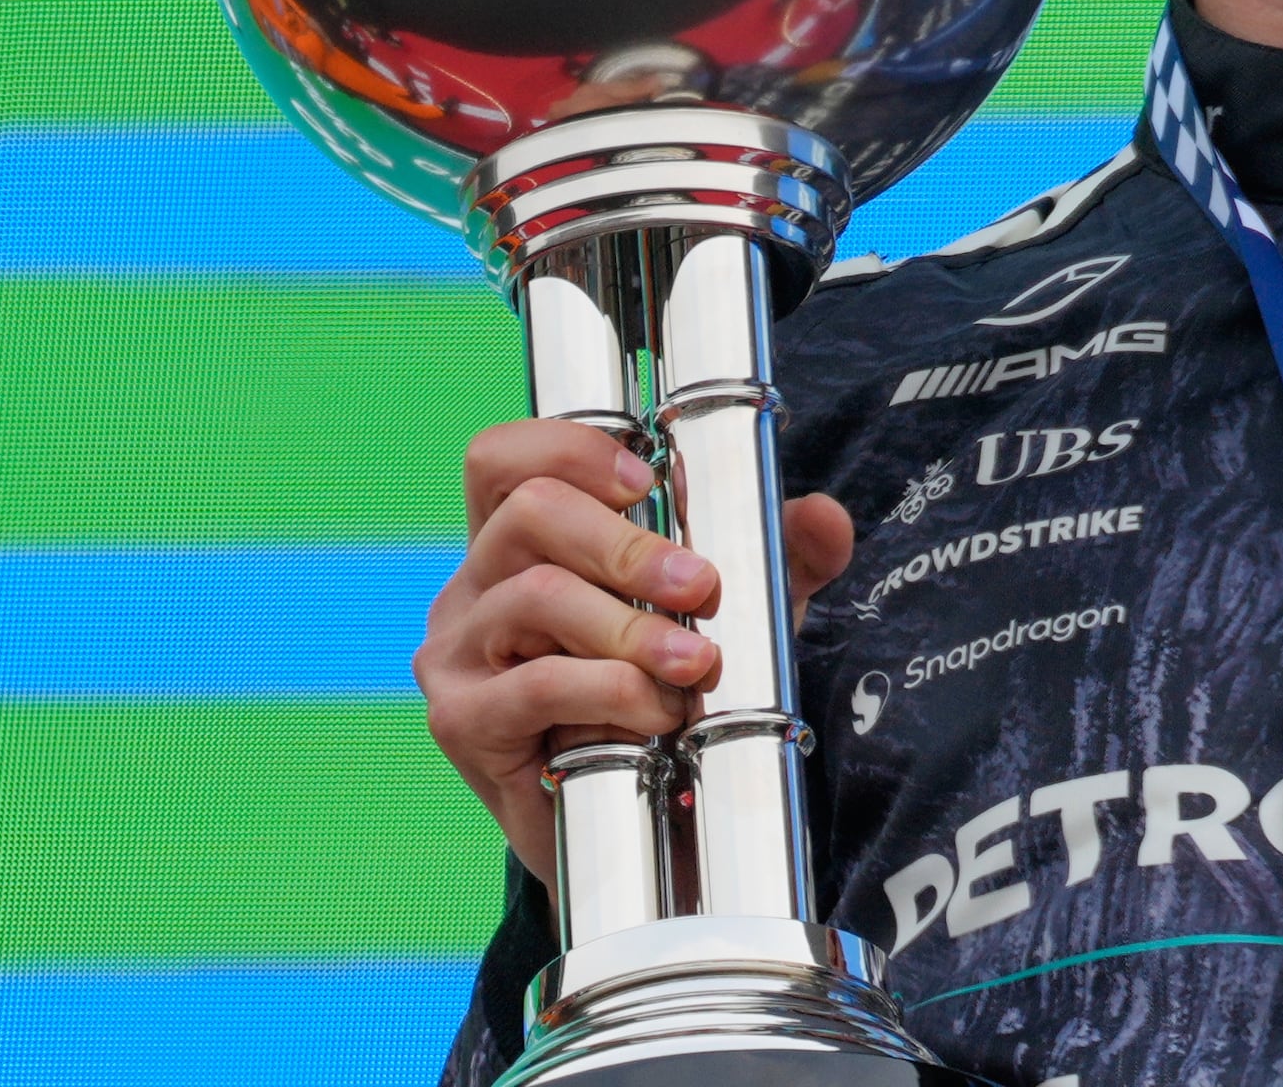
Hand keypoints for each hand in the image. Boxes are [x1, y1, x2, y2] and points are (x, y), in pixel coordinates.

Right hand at [415, 418, 857, 887]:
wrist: (645, 834)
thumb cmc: (672, 699)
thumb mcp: (737, 616)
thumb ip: (783, 559)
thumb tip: (825, 518)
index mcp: (519, 544)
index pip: (505, 458)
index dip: (570, 449)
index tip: (651, 481)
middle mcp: (474, 587)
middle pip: (528, 512)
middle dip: (629, 543)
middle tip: (702, 588)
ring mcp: (458, 653)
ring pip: (536, 595)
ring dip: (632, 627)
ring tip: (695, 665)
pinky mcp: (463, 721)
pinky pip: (535, 684)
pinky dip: (611, 692)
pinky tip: (656, 716)